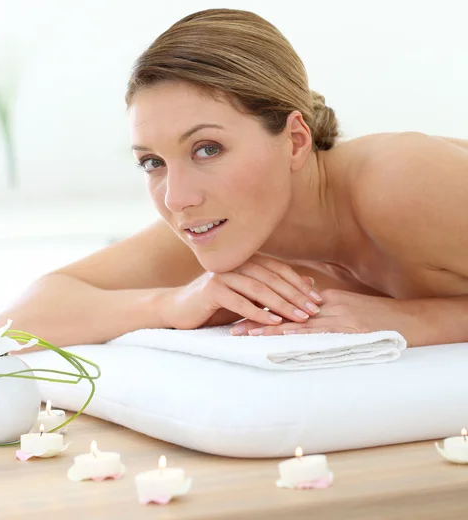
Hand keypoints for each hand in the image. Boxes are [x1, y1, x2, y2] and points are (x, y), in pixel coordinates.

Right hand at [162, 252, 323, 329]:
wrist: (181, 309)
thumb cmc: (218, 303)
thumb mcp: (251, 296)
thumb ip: (276, 288)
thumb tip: (309, 282)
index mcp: (247, 260)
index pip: (279, 270)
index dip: (299, 284)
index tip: (319, 300)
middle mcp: (236, 263)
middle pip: (272, 278)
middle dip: (295, 295)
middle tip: (314, 310)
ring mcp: (223, 275)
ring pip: (258, 289)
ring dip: (281, 304)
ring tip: (299, 318)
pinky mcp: (212, 290)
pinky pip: (239, 301)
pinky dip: (258, 312)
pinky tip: (273, 322)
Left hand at [230, 289, 414, 339]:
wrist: (410, 321)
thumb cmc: (379, 318)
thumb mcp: (349, 309)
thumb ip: (325, 310)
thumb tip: (304, 316)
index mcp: (324, 299)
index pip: (286, 300)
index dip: (262, 306)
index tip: (239, 311)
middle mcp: (325, 305)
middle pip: (283, 310)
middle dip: (255, 317)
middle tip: (230, 325)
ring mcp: (335, 317)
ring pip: (292, 321)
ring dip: (265, 328)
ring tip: (240, 334)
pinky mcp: (345, 329)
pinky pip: (313, 334)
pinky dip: (292, 337)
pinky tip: (274, 341)